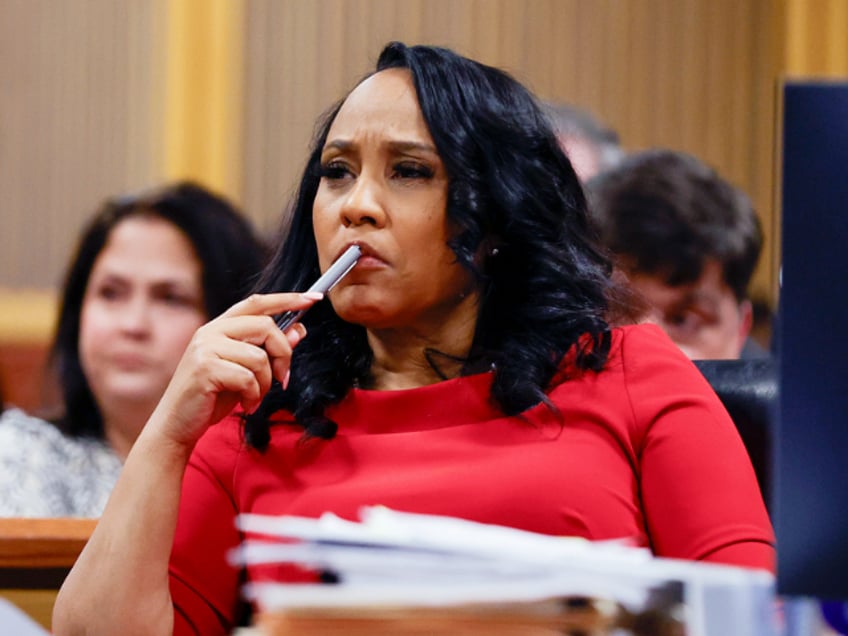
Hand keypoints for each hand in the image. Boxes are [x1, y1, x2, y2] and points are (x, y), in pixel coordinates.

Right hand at [146, 292, 320, 451]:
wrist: (177, 425)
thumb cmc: (211, 398)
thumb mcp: (246, 371)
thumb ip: (268, 350)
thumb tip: (298, 330)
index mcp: (220, 327)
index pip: (257, 303)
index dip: (287, 299)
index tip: (314, 299)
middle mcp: (211, 331)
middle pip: (266, 326)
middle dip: (283, 354)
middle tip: (282, 378)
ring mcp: (205, 348)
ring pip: (260, 356)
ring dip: (266, 383)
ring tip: (255, 397)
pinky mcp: (205, 368)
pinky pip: (248, 377)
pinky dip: (254, 396)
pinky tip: (245, 405)